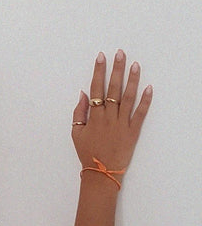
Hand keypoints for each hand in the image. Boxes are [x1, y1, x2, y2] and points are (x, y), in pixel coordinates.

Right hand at [71, 51, 152, 174]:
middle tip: (120, 53)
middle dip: (117, 70)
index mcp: (94, 117)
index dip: (99, 72)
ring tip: (134, 65)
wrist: (101, 172)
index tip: (101, 58)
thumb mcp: (76, 133)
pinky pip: (140, 114)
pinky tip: (149, 88)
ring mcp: (122, 124)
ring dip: (132, 80)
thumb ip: (79, 112)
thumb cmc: (87, 153)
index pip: (96, 89)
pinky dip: (145, 101)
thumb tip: (83, 94)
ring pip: (128, 98)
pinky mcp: (133, 131)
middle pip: (113, 89)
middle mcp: (109, 117)